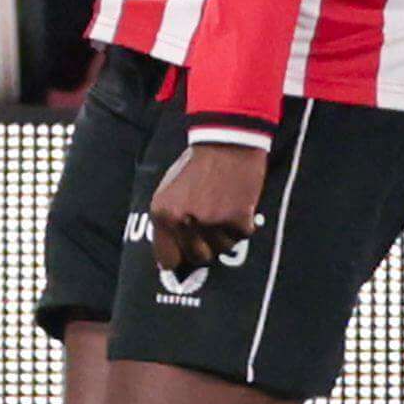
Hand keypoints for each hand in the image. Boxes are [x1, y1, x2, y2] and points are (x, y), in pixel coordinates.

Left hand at [145, 139, 268, 277]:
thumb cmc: (196, 167)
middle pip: (198, 258)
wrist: (226, 143)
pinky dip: (242, 224)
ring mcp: (211, 222)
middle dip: (206, 246)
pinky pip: (241, 236)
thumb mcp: (168, 192)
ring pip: (222, 249)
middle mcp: (184, 222)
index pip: (168, 260)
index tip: (186, 254)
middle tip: (212, 224)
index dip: (179, 258)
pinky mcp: (237, 220)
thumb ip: (166, 224)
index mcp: (162, 214)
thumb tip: (167, 261)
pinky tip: (236, 203)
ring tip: (223, 208)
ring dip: (225, 234)